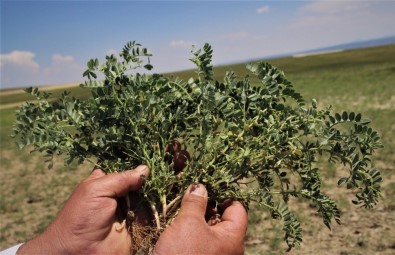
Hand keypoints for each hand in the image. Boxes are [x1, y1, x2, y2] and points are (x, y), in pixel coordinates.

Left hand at [17, 165, 149, 254]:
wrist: (81, 251)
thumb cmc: (82, 216)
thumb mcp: (97, 190)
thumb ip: (121, 178)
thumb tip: (145, 169)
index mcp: (105, 183)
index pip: (125, 170)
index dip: (136, 167)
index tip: (152, 159)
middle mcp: (118, 195)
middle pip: (139, 183)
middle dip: (148, 180)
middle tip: (160, 175)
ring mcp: (129, 210)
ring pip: (147, 198)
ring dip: (154, 195)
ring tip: (163, 188)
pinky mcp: (137, 226)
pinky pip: (151, 215)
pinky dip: (156, 210)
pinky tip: (162, 203)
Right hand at [153, 184, 247, 254]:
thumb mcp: (188, 224)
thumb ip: (195, 202)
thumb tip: (200, 187)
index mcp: (233, 238)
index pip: (237, 208)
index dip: (223, 194)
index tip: (207, 185)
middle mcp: (227, 248)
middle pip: (222, 217)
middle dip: (206, 204)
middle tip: (189, 193)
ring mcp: (213, 254)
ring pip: (208, 228)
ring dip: (195, 216)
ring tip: (180, 204)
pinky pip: (198, 239)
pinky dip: (189, 229)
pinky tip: (176, 221)